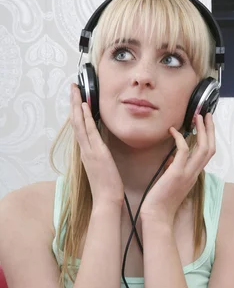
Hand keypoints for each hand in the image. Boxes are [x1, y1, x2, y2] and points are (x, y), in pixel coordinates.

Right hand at [69, 83, 123, 205]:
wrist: (107, 200)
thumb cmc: (107, 186)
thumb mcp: (103, 166)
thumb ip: (100, 155)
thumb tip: (102, 145)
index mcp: (86, 152)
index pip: (79, 128)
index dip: (77, 112)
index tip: (77, 98)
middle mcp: (84, 149)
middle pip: (75, 121)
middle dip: (74, 103)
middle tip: (72, 87)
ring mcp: (89, 151)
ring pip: (79, 124)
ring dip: (78, 106)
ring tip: (76, 90)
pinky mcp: (97, 153)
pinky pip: (90, 133)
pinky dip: (86, 119)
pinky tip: (86, 108)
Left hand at [140, 113, 215, 224]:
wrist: (157, 217)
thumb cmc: (161, 202)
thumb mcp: (170, 182)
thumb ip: (174, 169)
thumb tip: (171, 158)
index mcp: (194, 175)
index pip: (207, 154)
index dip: (209, 138)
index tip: (205, 124)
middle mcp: (194, 174)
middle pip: (210, 149)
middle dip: (210, 130)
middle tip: (206, 115)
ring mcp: (187, 174)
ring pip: (203, 149)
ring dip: (202, 131)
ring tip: (197, 117)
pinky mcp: (176, 174)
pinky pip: (183, 152)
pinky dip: (179, 139)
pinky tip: (172, 131)